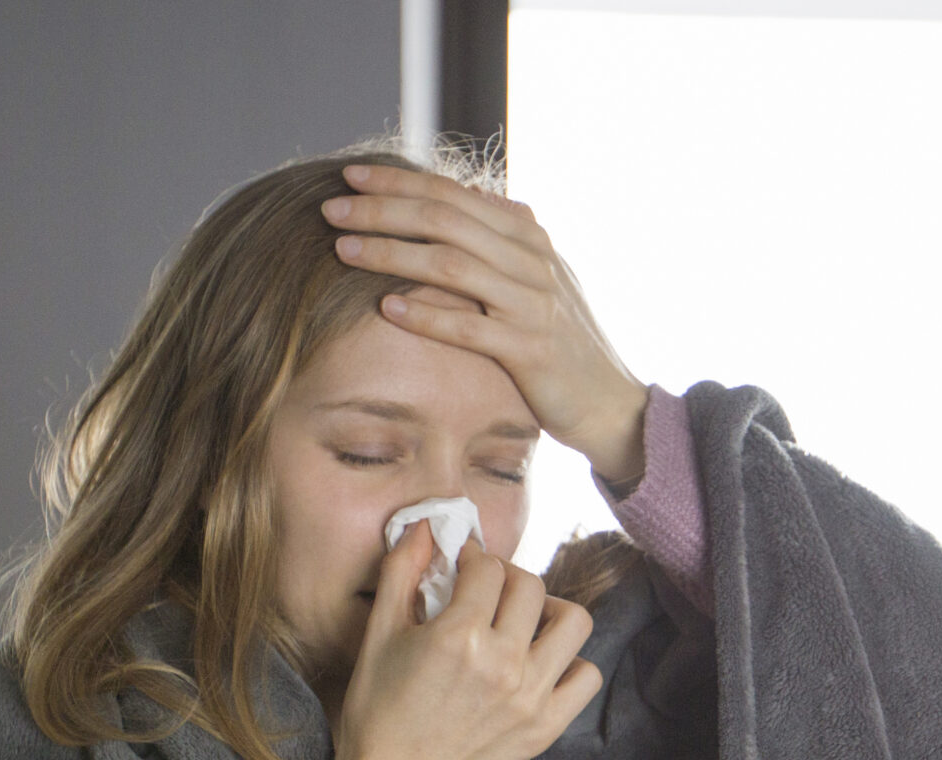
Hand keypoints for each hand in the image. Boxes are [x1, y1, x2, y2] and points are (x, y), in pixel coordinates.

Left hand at [322, 164, 650, 487]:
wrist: (611, 402)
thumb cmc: (562, 343)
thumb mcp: (536, 278)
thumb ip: (503, 239)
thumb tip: (469, 197)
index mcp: (527, 235)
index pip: (452, 194)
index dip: (398, 181)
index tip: (349, 175)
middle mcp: (532, 260)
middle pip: (445, 220)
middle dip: (382, 210)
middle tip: (330, 209)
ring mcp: (534, 303)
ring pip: (451, 265)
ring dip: (392, 253)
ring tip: (342, 250)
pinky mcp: (532, 349)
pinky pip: (471, 327)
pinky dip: (427, 315)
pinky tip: (386, 308)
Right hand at [323, 520, 603, 759]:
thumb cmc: (378, 711)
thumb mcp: (378, 635)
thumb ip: (401, 573)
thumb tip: (427, 526)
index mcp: (458, 635)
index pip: (488, 567)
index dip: (474, 558)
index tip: (464, 568)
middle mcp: (502, 663)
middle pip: (531, 586)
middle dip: (508, 578)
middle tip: (489, 591)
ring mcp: (530, 696)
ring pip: (573, 622)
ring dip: (551, 611)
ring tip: (526, 621)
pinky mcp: (547, 725)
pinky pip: (586, 675)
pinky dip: (571, 662)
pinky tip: (541, 662)